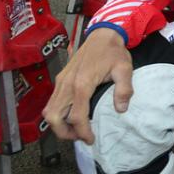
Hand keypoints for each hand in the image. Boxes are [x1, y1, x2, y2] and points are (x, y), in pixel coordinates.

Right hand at [42, 28, 132, 143]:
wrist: (102, 34)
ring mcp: (61, 81)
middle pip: (54, 117)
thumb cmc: (113, 51)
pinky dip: (57, 114)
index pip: (76, 116)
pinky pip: (52, 102)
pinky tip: (71, 116)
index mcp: (82, 83)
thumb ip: (124, 89)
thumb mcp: (124, 69)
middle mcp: (67, 84)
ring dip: (58, 124)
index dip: (82, 132)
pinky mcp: (60, 79)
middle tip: (80, 137)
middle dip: (64, 132)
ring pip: (49, 111)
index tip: (91, 139)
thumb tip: (121, 109)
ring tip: (75, 130)